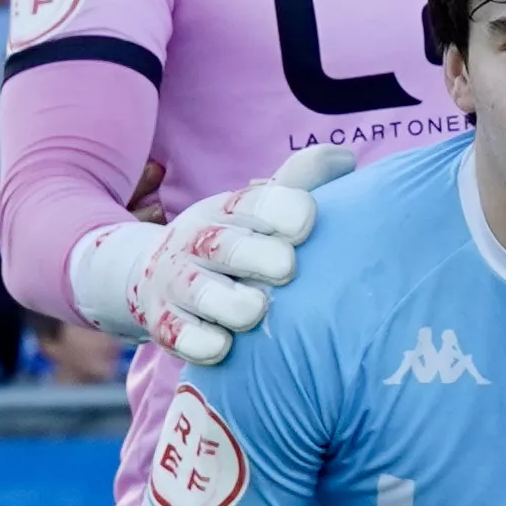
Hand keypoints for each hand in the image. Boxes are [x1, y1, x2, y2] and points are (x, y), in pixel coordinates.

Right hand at [69, 141, 356, 365]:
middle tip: (286, 268)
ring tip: (254, 310)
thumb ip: (303, 182)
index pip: (254, 202)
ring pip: (199, 292)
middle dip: (255, 255)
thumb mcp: (260, 207)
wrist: (160, 275)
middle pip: (224, 245)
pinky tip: (222, 346)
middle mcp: (199, 242)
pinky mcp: (165, 325)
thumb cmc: (235, 240)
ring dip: (229, 302)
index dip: (280, 209)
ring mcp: (179, 284)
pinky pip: (179, 335)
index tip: (306, 222)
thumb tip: (346, 159)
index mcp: (229, 210)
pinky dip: (200, 342)